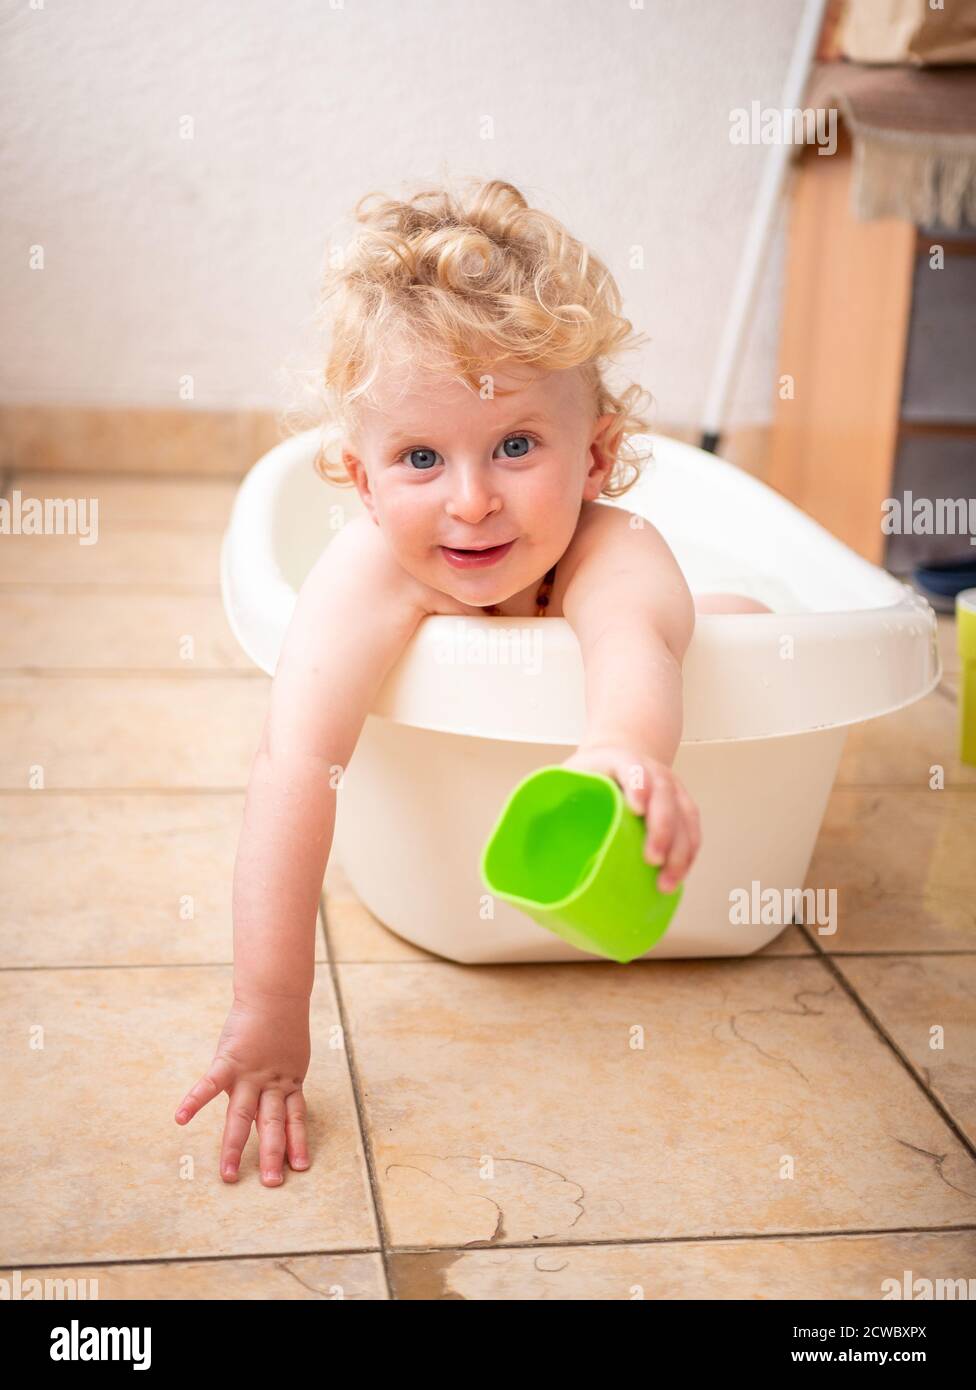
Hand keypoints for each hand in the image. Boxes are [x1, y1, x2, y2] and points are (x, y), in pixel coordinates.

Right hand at [174, 992, 311, 1185]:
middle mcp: (270, 1084)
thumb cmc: (282, 1024)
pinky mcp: (229, 1060)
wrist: (275, 995)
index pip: (295, 1118)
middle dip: (272, 1154)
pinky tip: (180, 1118)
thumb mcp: (290, 1056)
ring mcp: (250, 1074)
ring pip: (243, 1115)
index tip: (301, 1167)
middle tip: (272, 1183)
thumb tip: (276, 1095)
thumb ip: (281, 1078)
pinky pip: (209, 1084)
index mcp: (287, 1083)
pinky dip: (194, 1101)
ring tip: (227, 1174)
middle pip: (272, 1123)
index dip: (298, 1142)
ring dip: (235, 1146)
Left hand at [561, 744, 700, 891]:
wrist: (621, 750)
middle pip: (665, 798)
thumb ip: (547, 804)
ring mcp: (671, 787)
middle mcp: (651, 771)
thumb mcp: (566, 777)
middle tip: (651, 860)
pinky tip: (680, 875)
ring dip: (679, 850)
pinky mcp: (682, 804)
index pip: (634, 770)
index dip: (639, 787)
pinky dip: (689, 853)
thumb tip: (515, 850)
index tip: (637, 809)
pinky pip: (692, 828)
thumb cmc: (588, 773)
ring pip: (684, 817)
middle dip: (662, 830)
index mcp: (619, 761)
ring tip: (666, 882)